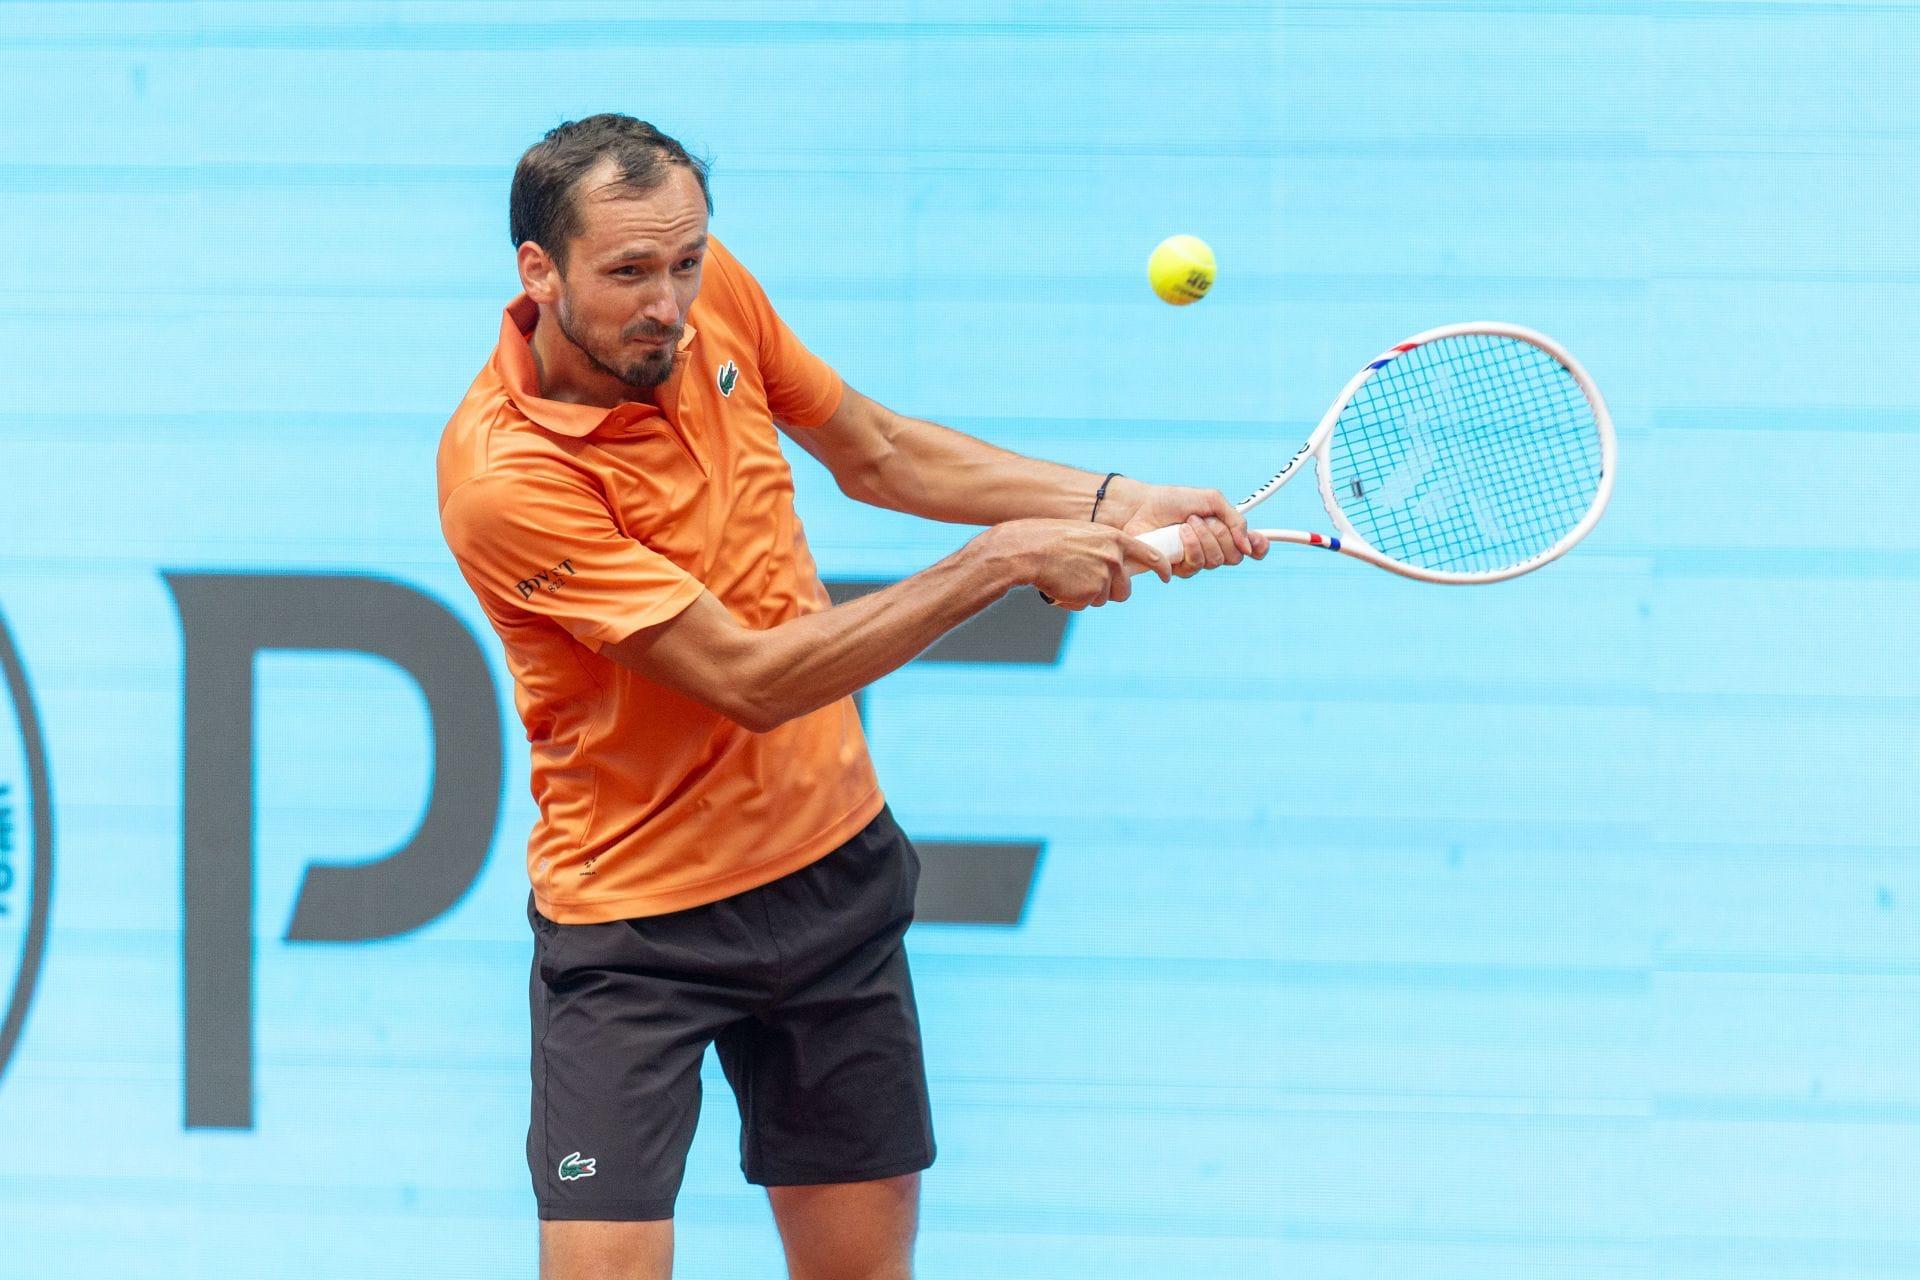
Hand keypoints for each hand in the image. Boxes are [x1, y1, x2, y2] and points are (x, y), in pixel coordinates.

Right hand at [972, 519, 1170, 609]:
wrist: (1029, 550)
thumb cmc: (1050, 540)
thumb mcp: (1085, 536)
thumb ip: (1104, 549)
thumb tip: (1115, 568)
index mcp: (1115, 539)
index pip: (1150, 555)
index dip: (1160, 567)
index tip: (1166, 576)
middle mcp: (1115, 557)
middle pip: (1124, 589)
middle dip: (1109, 592)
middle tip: (1085, 582)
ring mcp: (1105, 575)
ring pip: (1104, 598)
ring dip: (1087, 595)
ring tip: (1067, 578)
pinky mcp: (1092, 592)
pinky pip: (1086, 604)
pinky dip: (1073, 601)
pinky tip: (1060, 586)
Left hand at [1103, 479, 1270, 577]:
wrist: (1140, 507)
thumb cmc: (1172, 501)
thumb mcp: (1211, 500)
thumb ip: (1235, 519)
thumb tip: (1249, 546)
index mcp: (1223, 530)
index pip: (1249, 547)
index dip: (1258, 548)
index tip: (1257, 543)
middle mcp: (1212, 547)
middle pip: (1235, 556)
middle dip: (1222, 535)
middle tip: (1204, 519)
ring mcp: (1196, 559)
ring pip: (1215, 561)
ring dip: (1204, 538)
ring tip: (1187, 523)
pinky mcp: (1178, 568)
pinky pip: (1196, 566)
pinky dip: (1190, 546)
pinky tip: (1180, 534)